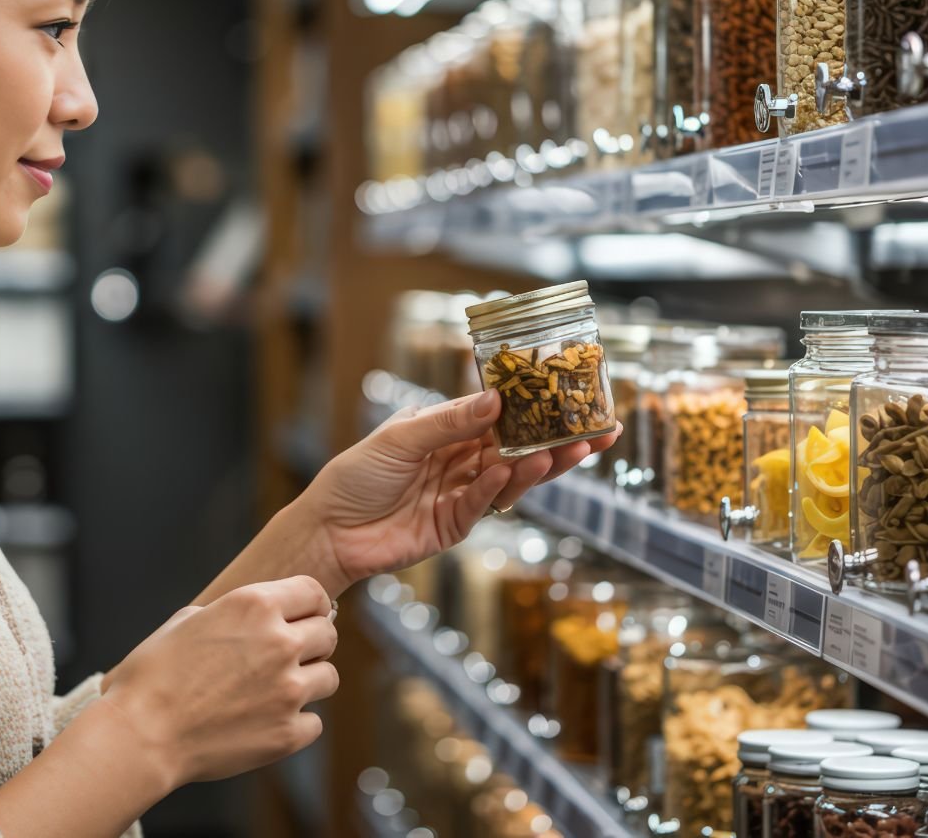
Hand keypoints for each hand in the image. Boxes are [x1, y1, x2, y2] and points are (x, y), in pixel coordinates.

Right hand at [100, 576, 337, 787]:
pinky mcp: (288, 733)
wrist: (142, 733)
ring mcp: (288, 690)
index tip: (306, 617)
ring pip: (329, 678)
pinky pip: (314, 722)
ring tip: (275, 692)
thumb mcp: (188, 620)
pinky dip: (295, 723)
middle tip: (288, 657)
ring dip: (308, 682)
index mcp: (255, 606)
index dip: (311, 606)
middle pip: (328, 634)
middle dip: (312, 643)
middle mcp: (279, 642)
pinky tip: (265, 722)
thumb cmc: (153, 675)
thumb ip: (233, 614)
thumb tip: (254, 619)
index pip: (314, 593)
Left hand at [295, 390, 616, 589]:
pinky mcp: (454, 525)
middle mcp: (460, 460)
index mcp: (446, 430)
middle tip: (598, 430)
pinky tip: (510, 472)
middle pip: (518, 447)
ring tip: (568, 449)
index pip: (500, 415)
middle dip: (557, 439)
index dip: (534, 406)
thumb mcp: (398, 438)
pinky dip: (497, 488)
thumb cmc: (355, 476)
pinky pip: (483, 503)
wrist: (329, 531)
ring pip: (510, 477)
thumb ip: (448, 422)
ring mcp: (460, 493)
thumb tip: (496, 401)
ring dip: (539, 464)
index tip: (571, 395)